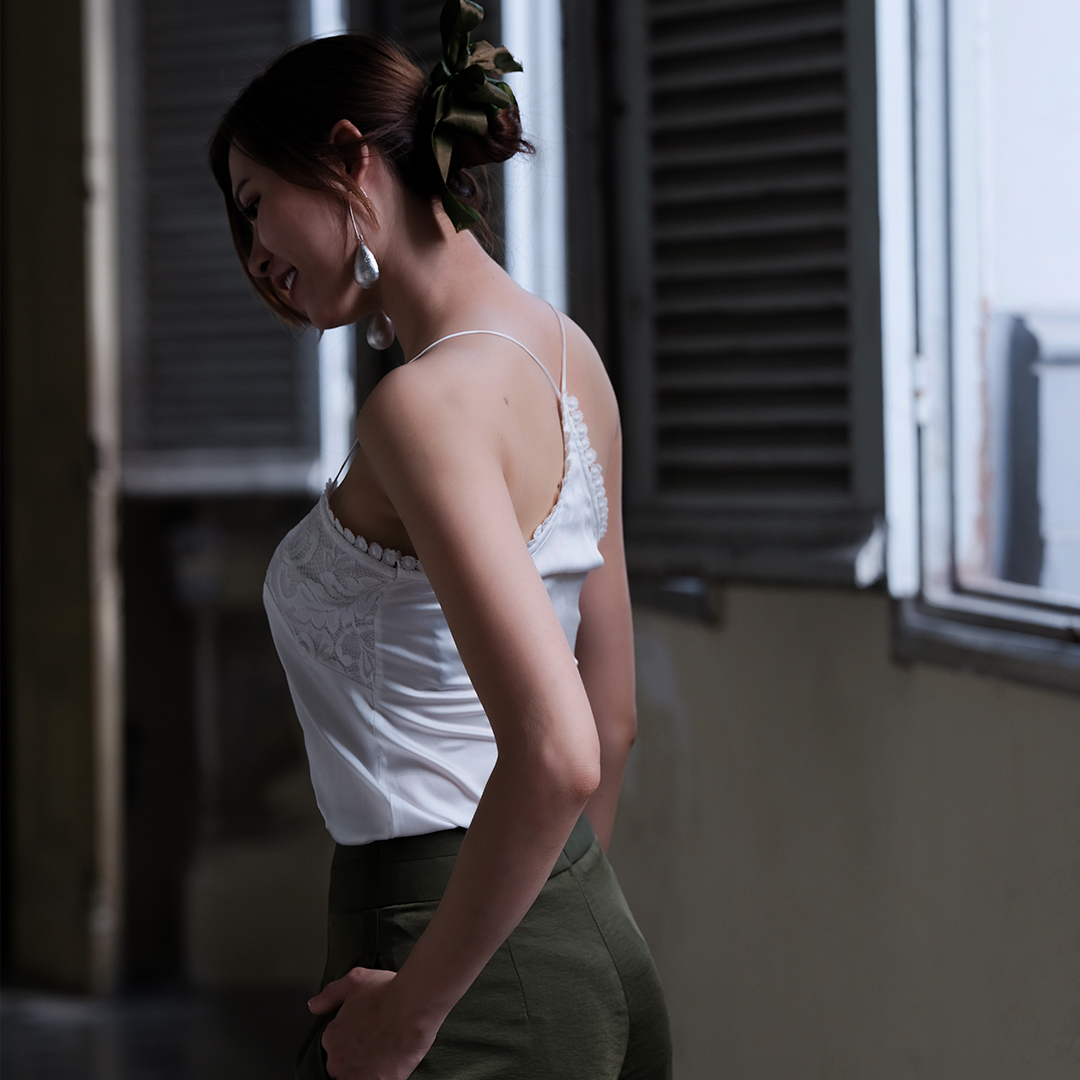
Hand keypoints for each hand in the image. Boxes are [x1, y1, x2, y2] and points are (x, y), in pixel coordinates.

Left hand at [309, 967, 438, 1079]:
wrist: (412, 1006)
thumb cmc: (386, 992)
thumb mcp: (355, 980)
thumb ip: (331, 994)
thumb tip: (314, 1005)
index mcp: (332, 1037)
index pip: (333, 1049)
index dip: (348, 1043)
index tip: (361, 1037)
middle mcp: (339, 1060)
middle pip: (340, 1069)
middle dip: (354, 1061)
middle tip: (373, 1047)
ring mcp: (357, 1076)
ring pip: (353, 1079)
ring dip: (363, 1073)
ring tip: (380, 1059)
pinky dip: (378, 1078)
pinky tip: (388, 1068)